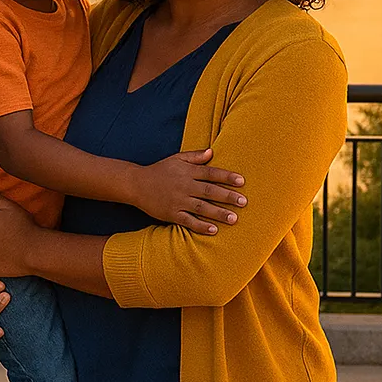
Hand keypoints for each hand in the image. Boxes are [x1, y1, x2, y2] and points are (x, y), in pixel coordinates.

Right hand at [133, 149, 247, 233]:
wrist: (136, 184)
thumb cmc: (159, 170)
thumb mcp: (176, 159)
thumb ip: (195, 156)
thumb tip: (212, 152)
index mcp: (187, 172)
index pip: (210, 173)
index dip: (226, 176)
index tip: (241, 181)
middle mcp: (184, 186)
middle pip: (209, 191)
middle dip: (227, 196)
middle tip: (244, 202)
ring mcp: (178, 201)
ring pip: (201, 207)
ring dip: (218, 213)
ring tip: (234, 218)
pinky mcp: (171, 214)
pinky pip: (188, 221)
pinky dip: (201, 226)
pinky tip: (213, 230)